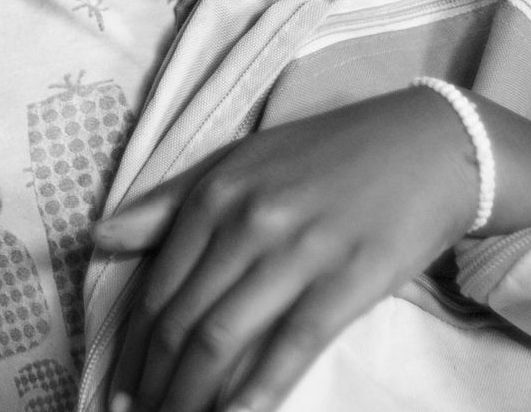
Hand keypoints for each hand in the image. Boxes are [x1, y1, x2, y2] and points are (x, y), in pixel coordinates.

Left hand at [91, 85, 480, 411]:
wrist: (433, 144)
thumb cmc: (333, 154)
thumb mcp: (245, 160)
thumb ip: (170, 203)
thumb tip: (98, 238)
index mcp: (217, 192)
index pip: (157, 290)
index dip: (132, 352)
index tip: (121, 390)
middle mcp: (250, 220)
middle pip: (181, 323)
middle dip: (153, 385)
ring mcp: (300, 251)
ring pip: (223, 341)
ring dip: (189, 398)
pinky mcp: (349, 280)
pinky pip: (290, 348)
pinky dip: (257, 394)